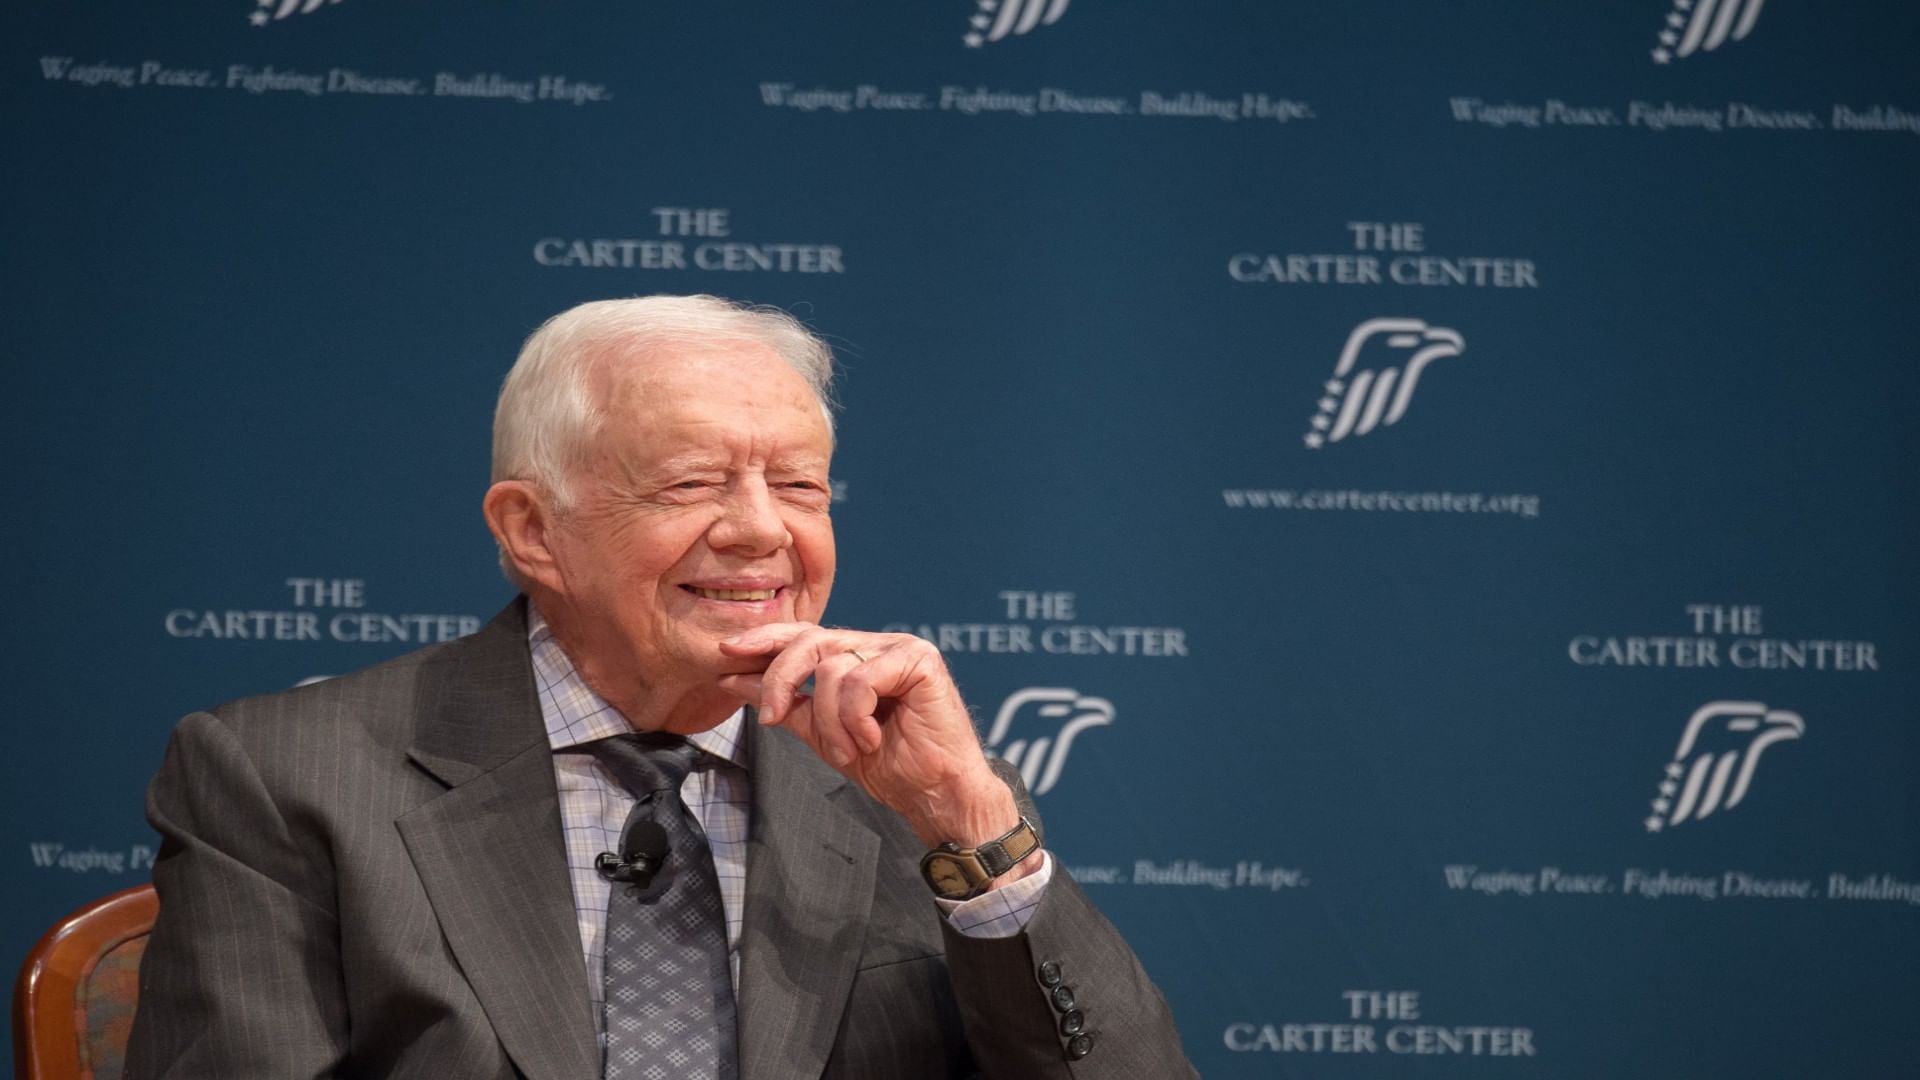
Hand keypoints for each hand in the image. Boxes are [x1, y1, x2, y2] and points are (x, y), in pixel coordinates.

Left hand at [715, 624, 1021, 851]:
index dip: (765, 640)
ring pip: (831, 668)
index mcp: (856, 657)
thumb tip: (734, 680)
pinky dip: (855, 717)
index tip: (727, 654)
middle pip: (809, 642)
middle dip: (780, 679)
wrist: (936, 795)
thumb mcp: (823, 734)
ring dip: (829, 721)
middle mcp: (878, 644)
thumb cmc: (891, 765)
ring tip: (848, 750)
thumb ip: (786, 705)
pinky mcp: (920, 660)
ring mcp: (901, 648)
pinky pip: (860, 681)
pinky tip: (872, 739)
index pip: (803, 635)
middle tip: (769, 717)